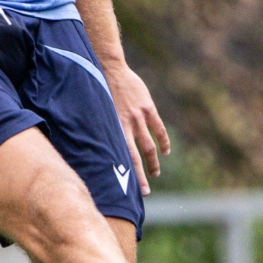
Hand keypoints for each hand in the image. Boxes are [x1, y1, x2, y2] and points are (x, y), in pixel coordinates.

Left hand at [105, 63, 170, 194]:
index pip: (121, 158)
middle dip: (140, 176)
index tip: (129, 189)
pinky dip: (164, 142)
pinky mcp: (148, 108)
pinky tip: (165, 152)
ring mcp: (139, 117)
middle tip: (144, 192)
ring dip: (153, 162)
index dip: (126, 175)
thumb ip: (102, 131)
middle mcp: (126, 126)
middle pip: (137, 157)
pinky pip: (158, 129)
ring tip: (155, 174)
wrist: (110, 70)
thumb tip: (98, 149)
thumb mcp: (97, 115)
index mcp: (113, 129)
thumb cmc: (100, 93)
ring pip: (150, 146)